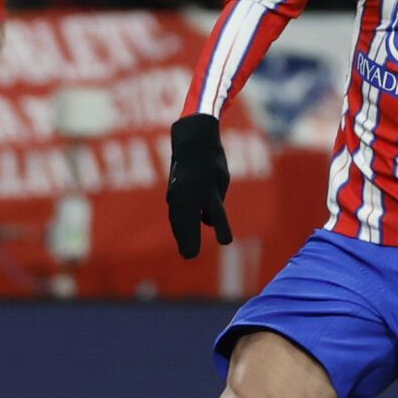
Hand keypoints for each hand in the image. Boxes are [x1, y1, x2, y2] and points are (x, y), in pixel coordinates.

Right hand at [167, 114, 232, 259]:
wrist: (192, 141)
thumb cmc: (213, 161)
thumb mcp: (221, 178)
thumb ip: (216, 201)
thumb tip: (205, 221)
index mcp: (208, 188)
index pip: (216, 212)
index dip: (221, 227)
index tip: (225, 242)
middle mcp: (191, 191)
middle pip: (190, 220)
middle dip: (190, 238)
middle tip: (191, 256)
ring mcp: (179, 192)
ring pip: (179, 219)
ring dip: (181, 236)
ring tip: (186, 252)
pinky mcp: (172, 193)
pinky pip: (175, 214)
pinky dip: (177, 226)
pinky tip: (180, 238)